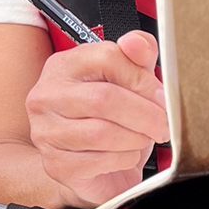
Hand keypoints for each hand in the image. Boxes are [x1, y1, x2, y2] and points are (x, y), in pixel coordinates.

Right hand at [26, 30, 170, 207]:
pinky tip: (126, 155)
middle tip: (162, 124)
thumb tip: (136, 42)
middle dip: (144, 114)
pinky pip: (99, 161)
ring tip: (143, 138)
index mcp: (64, 65)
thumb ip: (138, 57)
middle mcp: (47, 95)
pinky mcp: (55, 164)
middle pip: (104, 98)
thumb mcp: (127, 81)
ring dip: (135, 138)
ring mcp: (46, 131)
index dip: (141, 78)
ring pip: (101, 133)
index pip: (106, 57)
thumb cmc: (110, 118)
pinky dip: (123, 159)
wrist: (91, 166)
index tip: (160, 95)